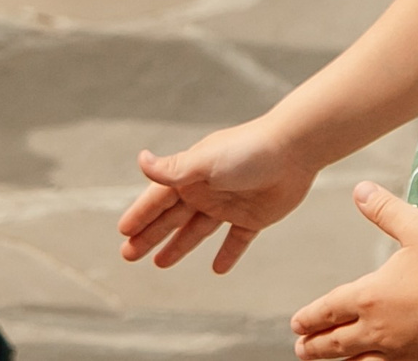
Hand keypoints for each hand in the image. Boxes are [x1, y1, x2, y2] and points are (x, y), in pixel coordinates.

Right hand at [120, 120, 319, 273]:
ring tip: (160, 264)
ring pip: (198, 230)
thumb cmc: (248, 151)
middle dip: (150, 235)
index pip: (158, 199)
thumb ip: (174, 169)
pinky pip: (236, 240)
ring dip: (179, 245)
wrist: (295, 149)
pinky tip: (218, 269)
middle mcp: (208, 189)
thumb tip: (140, 159)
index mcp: (192, 175)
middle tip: (128, 255)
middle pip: (172, 218)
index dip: (140, 215)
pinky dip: (227, 254)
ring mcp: (230, 204)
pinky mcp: (254, 217)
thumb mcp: (206, 162)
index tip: (122, 233)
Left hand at [291, 184, 417, 360]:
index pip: (329, 310)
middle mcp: (379, 331)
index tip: (297, 324)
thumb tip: (360, 191)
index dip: (310, 317)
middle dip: (316, 347)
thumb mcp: (416, 228)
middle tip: (302, 349)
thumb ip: (384, 210)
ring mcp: (400, 354)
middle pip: (336, 344)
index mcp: (371, 296)